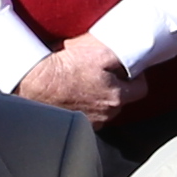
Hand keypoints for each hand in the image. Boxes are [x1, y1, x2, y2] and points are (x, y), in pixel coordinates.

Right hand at [16, 38, 130, 119]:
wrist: (35, 81)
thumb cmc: (65, 68)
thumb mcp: (100, 52)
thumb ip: (124, 56)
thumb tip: (136, 56)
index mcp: (116, 97)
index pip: (141, 89)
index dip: (136, 76)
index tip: (126, 69)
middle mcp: (106, 114)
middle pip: (122, 99)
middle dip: (116, 86)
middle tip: (101, 72)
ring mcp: (90, 122)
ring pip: (104, 108)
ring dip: (99, 97)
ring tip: (84, 82)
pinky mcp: (74, 124)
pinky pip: (87, 115)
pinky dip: (84, 105)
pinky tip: (74, 94)